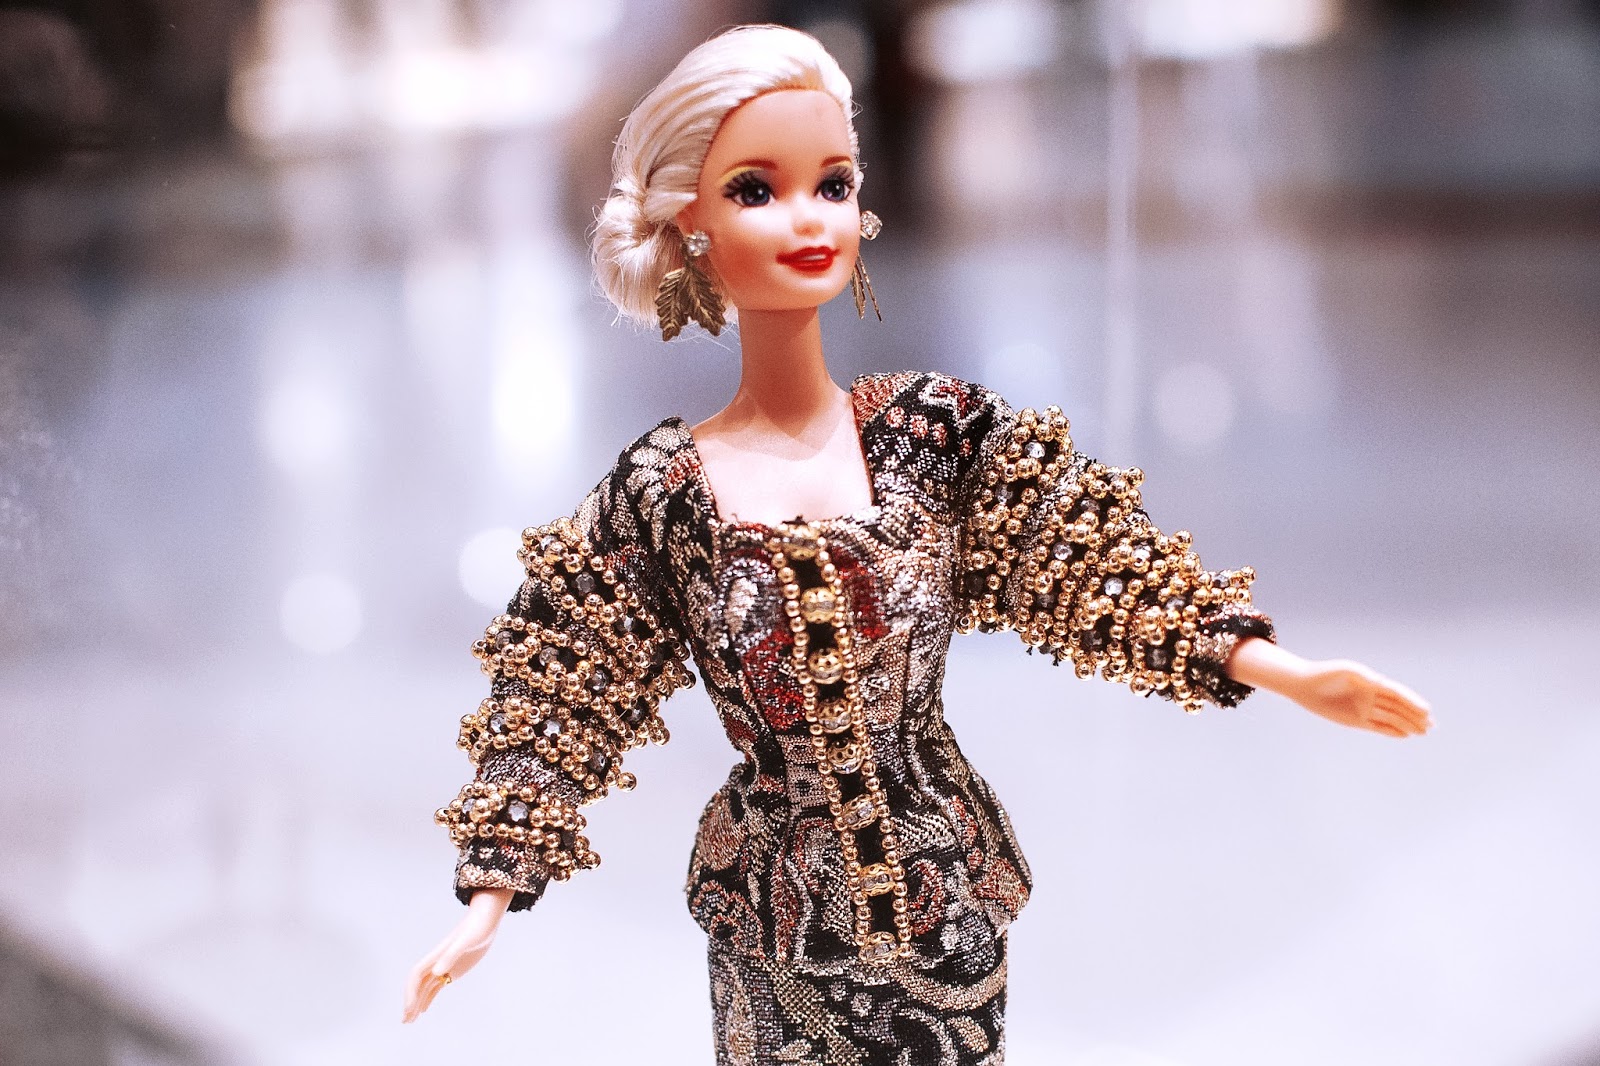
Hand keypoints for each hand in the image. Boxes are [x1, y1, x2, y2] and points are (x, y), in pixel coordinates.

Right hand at [402, 887, 513, 1022]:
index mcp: (435, 956)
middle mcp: (436, 962)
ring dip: (416, 1003)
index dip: (410, 992)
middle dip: (410, 1002)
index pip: (415, 976)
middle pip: (417, 985)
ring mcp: (443, 967)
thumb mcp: (466, 941)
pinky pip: (435, 987)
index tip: (409, 1009)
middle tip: (405, 1021)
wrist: (485, 921)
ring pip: (424, 988)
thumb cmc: (476, 928)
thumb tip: (437, 972)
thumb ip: (451, 955)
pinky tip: (424, 1009)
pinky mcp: (453, 970)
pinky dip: (428, 998)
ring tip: (410, 1021)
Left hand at [1290, 658, 1432, 737]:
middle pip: (1399, 707)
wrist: (1305, 685)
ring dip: (1408, 725)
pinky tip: (1405, 735)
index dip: (1413, 702)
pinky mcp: (1357, 720)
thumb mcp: (1347, 671)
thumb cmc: (1326, 674)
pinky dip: (1391, 731)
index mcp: (1373, 682)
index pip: (1398, 693)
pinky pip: (1378, 727)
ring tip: (1424, 732)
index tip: (1427, 710)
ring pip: (1391, 718)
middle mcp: (1373, 696)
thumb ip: (1366, 677)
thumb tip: (1382, 682)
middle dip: (1415, 715)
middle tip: (1432, 725)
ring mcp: (1366, 708)